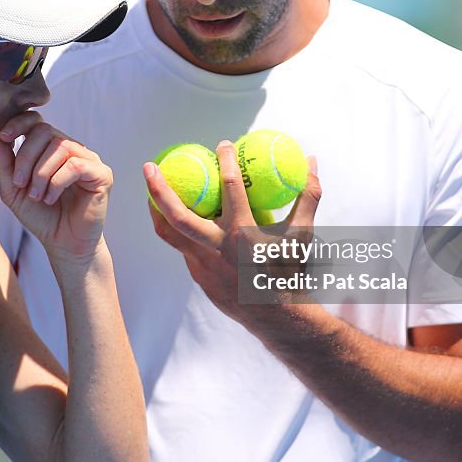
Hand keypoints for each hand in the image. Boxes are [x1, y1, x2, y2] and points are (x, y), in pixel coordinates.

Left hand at [0, 114, 111, 265]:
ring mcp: (88, 159)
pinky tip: (50, 198)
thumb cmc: (41, 216)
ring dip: (41, 173)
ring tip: (36, 195)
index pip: (37, 122)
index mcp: (51, 148)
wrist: (63, 244)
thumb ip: (4, 164)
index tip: (4, 137)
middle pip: (45, 131)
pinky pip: (76, 165)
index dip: (19, 124)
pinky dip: (57, 181)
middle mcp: (71, 149)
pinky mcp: (101, 174)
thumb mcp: (14, 190)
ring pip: (60, 146)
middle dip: (26, 157)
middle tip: (20, 184)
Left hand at [143, 140, 321, 320]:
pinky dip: (176, 230)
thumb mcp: (304, 233)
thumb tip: (311, 160)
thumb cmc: (292, 271)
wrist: (278, 317)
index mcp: (244, 234)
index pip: (231, 188)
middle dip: (159, 189)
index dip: (226, 161)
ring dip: (156, 209)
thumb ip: (309, 194)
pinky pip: (183, 248)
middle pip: (178, 216)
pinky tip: (176, 216)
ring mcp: (203, 265)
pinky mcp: (198, 276)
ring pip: (169, 234)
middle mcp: (218, 249)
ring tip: (150, 189)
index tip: (222, 144)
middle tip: (149, 166)